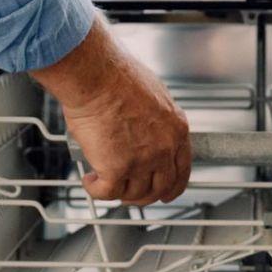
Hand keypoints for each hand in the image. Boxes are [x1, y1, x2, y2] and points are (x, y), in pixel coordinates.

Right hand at [30, 22, 190, 204]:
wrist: (96, 75)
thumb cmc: (116, 75)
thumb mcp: (152, 94)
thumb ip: (154, 118)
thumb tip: (143, 128)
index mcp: (176, 128)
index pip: (182, 170)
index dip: (172, 186)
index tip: (165, 192)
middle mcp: (164, 148)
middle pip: (160, 188)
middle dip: (145, 196)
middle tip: (131, 194)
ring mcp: (142, 161)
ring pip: (134, 193)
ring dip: (118, 191)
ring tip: (102, 180)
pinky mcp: (116, 169)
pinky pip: (106, 192)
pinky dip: (95, 190)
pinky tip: (89, 180)